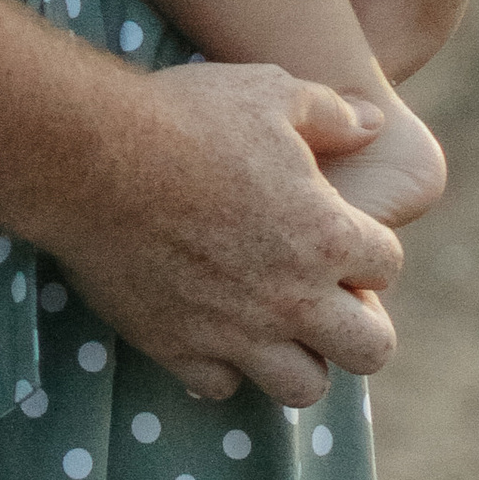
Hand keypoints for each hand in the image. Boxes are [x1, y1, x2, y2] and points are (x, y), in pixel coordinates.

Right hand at [34, 59, 402, 402]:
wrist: (91, 158)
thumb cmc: (186, 117)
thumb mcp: (268, 92)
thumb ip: (331, 113)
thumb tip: (373, 125)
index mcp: (327, 236)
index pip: (387, 266)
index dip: (366, 247)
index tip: (336, 232)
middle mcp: (293, 298)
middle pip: (370, 351)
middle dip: (357, 325)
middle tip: (321, 294)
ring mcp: (237, 332)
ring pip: (303, 387)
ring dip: (297, 358)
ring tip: (272, 322)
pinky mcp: (179, 348)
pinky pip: (221, 385)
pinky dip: (220, 363)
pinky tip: (207, 324)